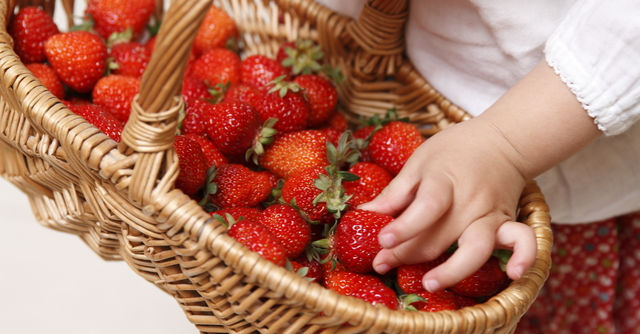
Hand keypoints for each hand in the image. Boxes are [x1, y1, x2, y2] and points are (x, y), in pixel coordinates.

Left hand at [359, 117, 535, 290]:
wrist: (503, 140)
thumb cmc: (454, 150)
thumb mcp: (420, 161)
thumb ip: (395, 192)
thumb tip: (364, 214)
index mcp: (444, 180)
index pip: (427, 207)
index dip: (404, 227)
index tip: (381, 240)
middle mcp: (470, 201)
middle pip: (440, 236)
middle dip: (407, 254)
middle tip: (381, 263)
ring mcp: (492, 214)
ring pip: (476, 249)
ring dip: (452, 271)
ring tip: (429, 283)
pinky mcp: (509, 222)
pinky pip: (525, 241)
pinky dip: (525, 258)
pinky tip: (513, 275)